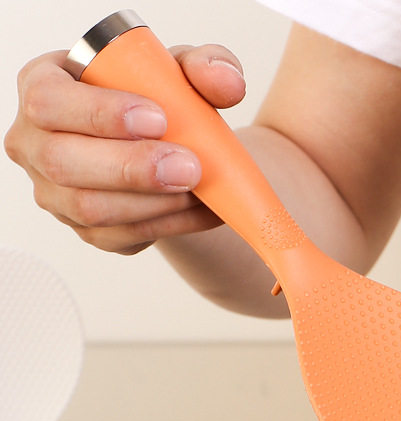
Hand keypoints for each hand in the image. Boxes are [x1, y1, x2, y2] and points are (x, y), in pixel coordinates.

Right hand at [4, 44, 245, 254]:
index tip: (158, 119)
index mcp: (43, 88)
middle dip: (131, 167)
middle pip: (63, 163)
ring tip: (201, 188)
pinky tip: (204, 210)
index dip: (99, 113)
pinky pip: (122, 236)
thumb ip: (205, 66)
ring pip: (92, 209)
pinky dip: (171, 225)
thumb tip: (227, 83)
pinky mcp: (88, 231)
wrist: (174, 150)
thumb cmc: (161, 100)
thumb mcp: (183, 72)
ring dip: (154, 203)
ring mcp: (57, 195)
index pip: (49, 101)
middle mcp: (36, 145)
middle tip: (189, 166)